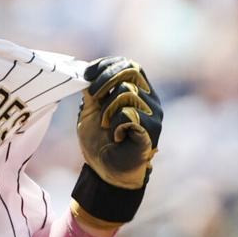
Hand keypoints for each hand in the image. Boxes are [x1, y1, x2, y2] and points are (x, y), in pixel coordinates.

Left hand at [77, 57, 161, 188]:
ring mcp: (153, 114)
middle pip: (131, 70)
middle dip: (105, 80)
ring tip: (106, 126)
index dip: (107, 65)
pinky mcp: (152, 130)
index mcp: (137, 90)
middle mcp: (149, 99)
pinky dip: (116, 125)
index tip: (87, 74)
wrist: (105, 172)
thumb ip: (91, 91)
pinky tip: (116, 137)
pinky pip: (129, 114)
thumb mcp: (90, 111)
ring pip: (127, 92)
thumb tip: (84, 71)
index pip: (128, 64)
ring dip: (108, 109)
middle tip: (93, 97)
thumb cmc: (99, 141)